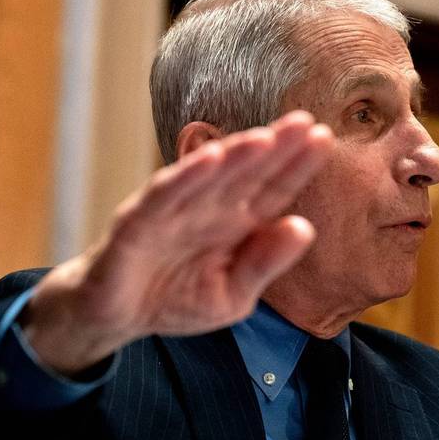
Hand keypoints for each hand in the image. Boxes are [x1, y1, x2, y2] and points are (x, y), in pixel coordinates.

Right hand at [21, 110, 334, 374]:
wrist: (114, 318)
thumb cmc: (175, 299)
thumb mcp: (232, 294)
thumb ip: (265, 263)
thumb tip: (305, 227)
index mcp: (233, 223)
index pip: (272, 189)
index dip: (297, 165)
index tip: (324, 138)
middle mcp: (206, 208)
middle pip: (244, 173)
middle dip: (273, 147)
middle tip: (304, 120)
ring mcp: (170, 211)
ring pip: (206, 177)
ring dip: (233, 156)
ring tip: (264, 138)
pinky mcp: (136, 224)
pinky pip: (162, 197)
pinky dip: (184, 178)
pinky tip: (208, 160)